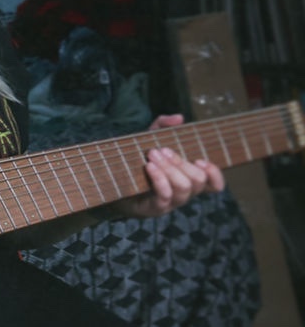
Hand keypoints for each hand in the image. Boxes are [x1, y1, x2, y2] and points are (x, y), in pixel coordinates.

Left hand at [109, 113, 225, 219]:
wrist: (112, 182)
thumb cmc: (136, 160)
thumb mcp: (149, 138)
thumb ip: (163, 125)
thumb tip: (179, 118)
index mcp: (187, 179)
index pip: (214, 185)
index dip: (214, 174)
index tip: (200, 159)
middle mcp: (183, 193)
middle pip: (198, 181)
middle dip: (182, 162)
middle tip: (163, 150)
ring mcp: (171, 202)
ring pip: (183, 187)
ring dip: (170, 168)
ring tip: (152, 155)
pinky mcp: (155, 208)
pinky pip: (165, 195)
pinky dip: (159, 179)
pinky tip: (149, 167)